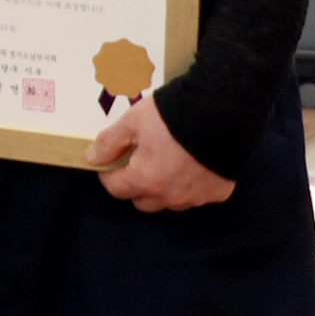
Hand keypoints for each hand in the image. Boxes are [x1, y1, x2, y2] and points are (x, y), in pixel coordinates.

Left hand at [87, 96, 236, 212]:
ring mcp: (197, 197)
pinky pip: (195, 196)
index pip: (116, 189)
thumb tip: (91, 159)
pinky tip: (191, 163)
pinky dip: (189, 185)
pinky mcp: (218, 193)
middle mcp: (171, 196)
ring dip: (162, 188)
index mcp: (146, 180)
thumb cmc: (172, 116)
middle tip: (138, 160)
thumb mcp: (132, 122)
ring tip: (166, 161)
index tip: (111, 161)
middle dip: (135, 185)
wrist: (223, 113)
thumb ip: (109, 143)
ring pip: (170, 202)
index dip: (109, 174)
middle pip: (142, 201)